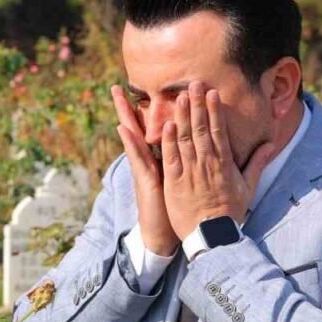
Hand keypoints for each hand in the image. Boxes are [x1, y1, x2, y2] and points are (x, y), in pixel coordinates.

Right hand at [112, 85, 178, 255]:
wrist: (167, 235)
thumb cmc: (180, 211)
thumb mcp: (187, 184)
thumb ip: (194, 165)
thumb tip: (204, 152)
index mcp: (162, 159)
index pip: (155, 129)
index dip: (150, 110)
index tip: (143, 90)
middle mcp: (150, 161)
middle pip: (138, 128)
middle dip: (128, 107)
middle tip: (117, 86)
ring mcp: (145, 170)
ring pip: (134, 138)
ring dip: (126, 116)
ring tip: (117, 96)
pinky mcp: (146, 180)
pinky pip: (137, 159)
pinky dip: (131, 143)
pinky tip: (123, 128)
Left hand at [161, 82, 275, 239]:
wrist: (212, 236)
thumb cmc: (230, 212)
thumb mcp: (248, 186)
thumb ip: (257, 162)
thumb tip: (271, 143)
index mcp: (224, 163)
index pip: (219, 130)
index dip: (214, 110)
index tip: (212, 92)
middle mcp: (207, 164)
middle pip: (201, 129)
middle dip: (197, 105)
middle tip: (194, 84)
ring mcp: (190, 172)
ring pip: (185, 139)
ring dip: (182, 116)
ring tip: (179, 96)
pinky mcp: (175, 182)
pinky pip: (171, 157)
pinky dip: (169, 140)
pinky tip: (167, 124)